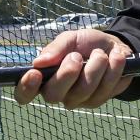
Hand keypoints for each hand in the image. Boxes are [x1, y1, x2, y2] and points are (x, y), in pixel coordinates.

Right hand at [13, 29, 133, 109]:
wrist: (114, 47)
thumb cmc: (86, 44)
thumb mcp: (70, 38)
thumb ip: (56, 48)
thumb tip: (38, 62)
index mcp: (44, 77)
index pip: (24, 93)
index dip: (25, 88)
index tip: (35, 73)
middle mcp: (58, 92)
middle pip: (53, 95)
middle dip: (66, 74)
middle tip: (76, 56)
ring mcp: (78, 99)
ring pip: (83, 91)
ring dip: (95, 67)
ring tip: (100, 53)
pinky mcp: (97, 100)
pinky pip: (103, 90)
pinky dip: (112, 70)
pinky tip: (114, 58)